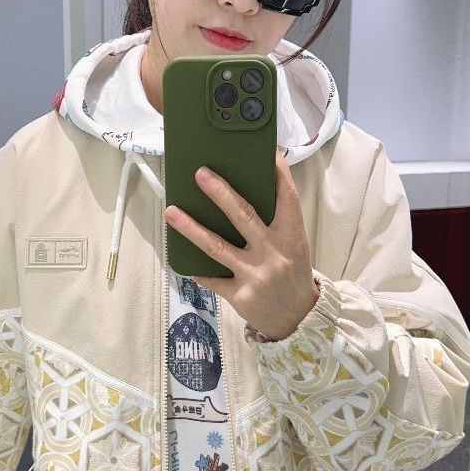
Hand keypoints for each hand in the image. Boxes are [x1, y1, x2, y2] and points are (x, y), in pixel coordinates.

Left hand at [163, 151, 319, 340]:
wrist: (297, 319)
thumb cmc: (292, 274)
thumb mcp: (294, 245)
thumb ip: (276, 222)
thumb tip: (248, 187)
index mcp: (293, 237)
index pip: (287, 198)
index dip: (277, 173)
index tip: (265, 151)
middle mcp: (274, 254)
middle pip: (244, 216)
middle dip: (220, 193)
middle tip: (201, 173)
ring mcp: (256, 275)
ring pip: (217, 247)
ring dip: (191, 228)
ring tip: (171, 211)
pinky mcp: (240, 295)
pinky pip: (212, 279)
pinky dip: (196, 269)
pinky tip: (181, 259)